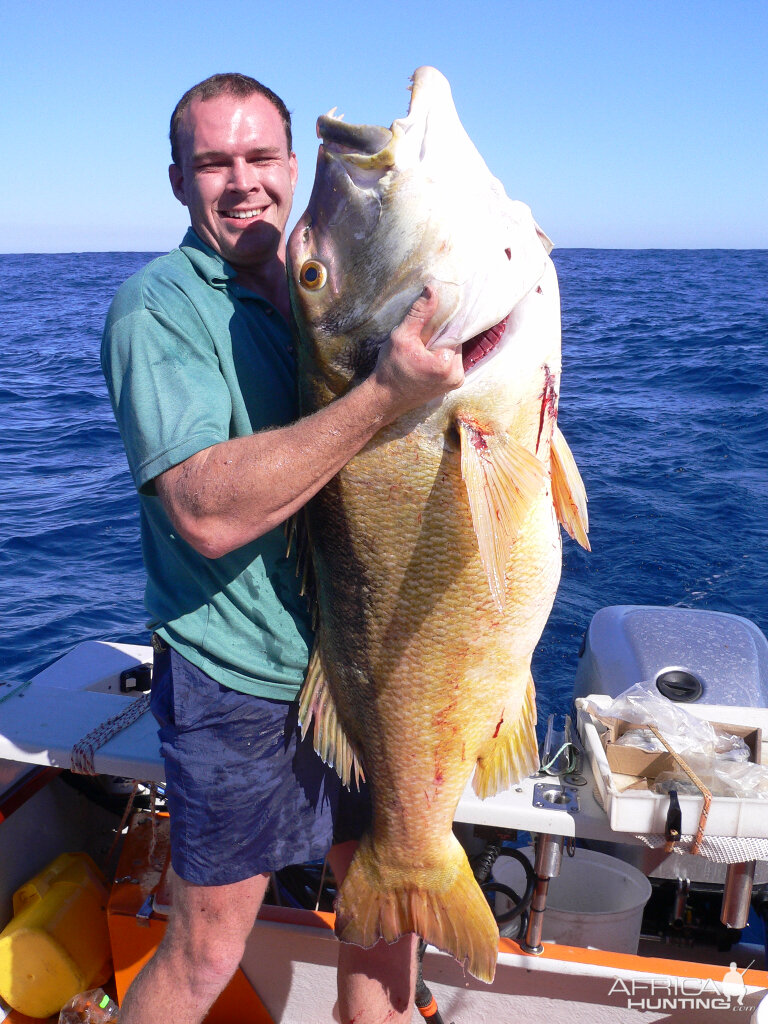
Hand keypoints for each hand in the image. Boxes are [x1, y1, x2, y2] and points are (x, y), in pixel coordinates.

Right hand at [371, 287, 463, 420]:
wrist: (385, 399)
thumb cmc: (390, 369)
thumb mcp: (402, 337)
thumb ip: (419, 314)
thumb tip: (432, 289)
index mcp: (447, 365)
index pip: (455, 331)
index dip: (445, 321)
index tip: (436, 314)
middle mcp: (457, 376)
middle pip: (456, 341)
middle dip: (441, 334)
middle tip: (424, 335)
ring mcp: (456, 382)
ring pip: (454, 351)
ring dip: (441, 344)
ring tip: (423, 346)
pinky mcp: (452, 385)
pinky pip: (451, 361)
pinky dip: (441, 355)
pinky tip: (426, 355)